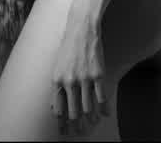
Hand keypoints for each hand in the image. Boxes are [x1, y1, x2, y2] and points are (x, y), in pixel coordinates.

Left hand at [50, 12, 110, 136]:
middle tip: (80, 132)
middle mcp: (69, 81)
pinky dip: (103, 108)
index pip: (58, 109)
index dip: (62, 122)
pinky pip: (101, 98)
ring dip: (90, 119)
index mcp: (57, 80)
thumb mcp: (57, 66)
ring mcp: (84, 78)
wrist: (81, 28)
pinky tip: (104, 114)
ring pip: (88, 108)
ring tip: (91, 125)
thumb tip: (56, 107)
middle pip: (73, 112)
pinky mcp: (98, 74)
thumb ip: (57, 86)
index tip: (65, 131)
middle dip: (76, 125)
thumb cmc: (68, 46)